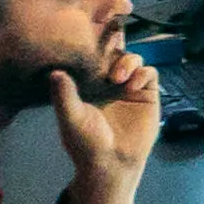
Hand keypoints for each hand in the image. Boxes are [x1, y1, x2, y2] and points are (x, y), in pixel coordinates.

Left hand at [50, 57, 162, 196]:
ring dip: (127, 62)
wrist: (112, 163)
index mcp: (89, 84)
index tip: (89, 40)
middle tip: (105, 58)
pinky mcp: (147, 95)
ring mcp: (130, 87)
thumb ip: (63, 95)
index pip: (93, 57)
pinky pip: (149, 73)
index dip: (93, 46)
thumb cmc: (86, 143)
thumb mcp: (70, 117)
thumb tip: (54, 72)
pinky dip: (142, 73)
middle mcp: (110, 83)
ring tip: (117, 78)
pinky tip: (133, 85)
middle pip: (115, 53)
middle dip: (113, 49)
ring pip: (133, 59)